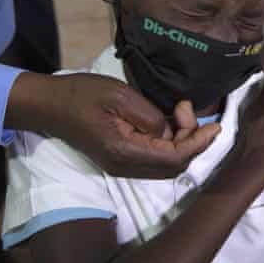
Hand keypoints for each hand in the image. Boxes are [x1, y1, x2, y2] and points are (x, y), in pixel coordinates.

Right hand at [5, 72, 219, 178]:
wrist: (50, 105)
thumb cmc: (82, 95)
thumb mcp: (120, 96)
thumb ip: (150, 116)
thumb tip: (169, 128)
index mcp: (125, 152)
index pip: (176, 157)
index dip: (199, 143)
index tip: (213, 123)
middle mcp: (126, 167)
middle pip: (175, 166)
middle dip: (192, 141)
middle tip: (186, 108)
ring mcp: (122, 166)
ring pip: (167, 164)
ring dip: (182, 142)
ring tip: (179, 111)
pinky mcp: (120, 159)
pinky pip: (155, 158)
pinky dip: (169, 143)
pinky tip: (168, 120)